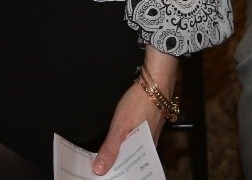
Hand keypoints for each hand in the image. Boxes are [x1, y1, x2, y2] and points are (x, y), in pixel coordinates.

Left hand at [91, 60, 175, 174]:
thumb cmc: (140, 102)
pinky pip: (133, 143)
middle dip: (114, 167)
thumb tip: (99, 169)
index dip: (115, 174)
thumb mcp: (121, 126)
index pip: (128, 171)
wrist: (155, 82)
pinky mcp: (146, 129)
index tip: (99, 177)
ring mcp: (149, 138)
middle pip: (129, 163)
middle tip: (97, 169)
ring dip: (117, 157)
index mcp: (145, 151)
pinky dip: (123, 146)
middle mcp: (149, 148)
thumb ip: (111, 148)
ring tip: (101, 161)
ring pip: (131, 154)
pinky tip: (114, 146)